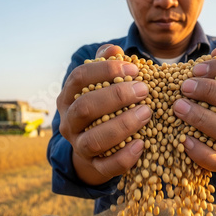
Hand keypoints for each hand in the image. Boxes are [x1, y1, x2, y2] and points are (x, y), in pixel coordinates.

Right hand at [57, 44, 151, 185]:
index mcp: (68, 97)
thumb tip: (113, 49)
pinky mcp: (94, 167)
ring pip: (94, 140)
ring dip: (122, 126)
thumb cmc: (103, 109)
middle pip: (84, 109)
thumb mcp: (101, 87)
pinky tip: (143, 144)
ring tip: (147, 113)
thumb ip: (106, 66)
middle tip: (144, 91)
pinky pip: (107, 166)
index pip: (79, 78)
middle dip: (115, 97)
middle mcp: (69, 123)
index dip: (105, 70)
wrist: (95, 150)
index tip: (134, 69)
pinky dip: (125, 157)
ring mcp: (79, 147)